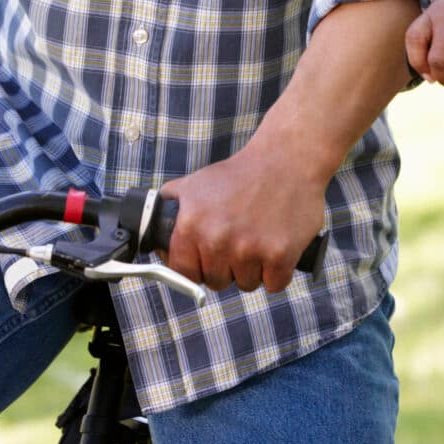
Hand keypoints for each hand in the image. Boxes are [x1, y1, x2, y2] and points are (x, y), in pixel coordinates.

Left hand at [160, 142, 327, 294]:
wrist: (287, 159)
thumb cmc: (243, 173)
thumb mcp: (197, 183)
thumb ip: (172, 207)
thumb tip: (155, 231)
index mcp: (192, 225)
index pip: (184, 273)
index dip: (197, 268)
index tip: (208, 259)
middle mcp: (217, 240)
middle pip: (217, 281)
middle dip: (228, 267)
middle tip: (241, 241)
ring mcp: (249, 249)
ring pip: (246, 284)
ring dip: (255, 269)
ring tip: (261, 238)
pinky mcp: (280, 255)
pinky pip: (274, 284)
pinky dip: (279, 271)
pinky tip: (279, 246)